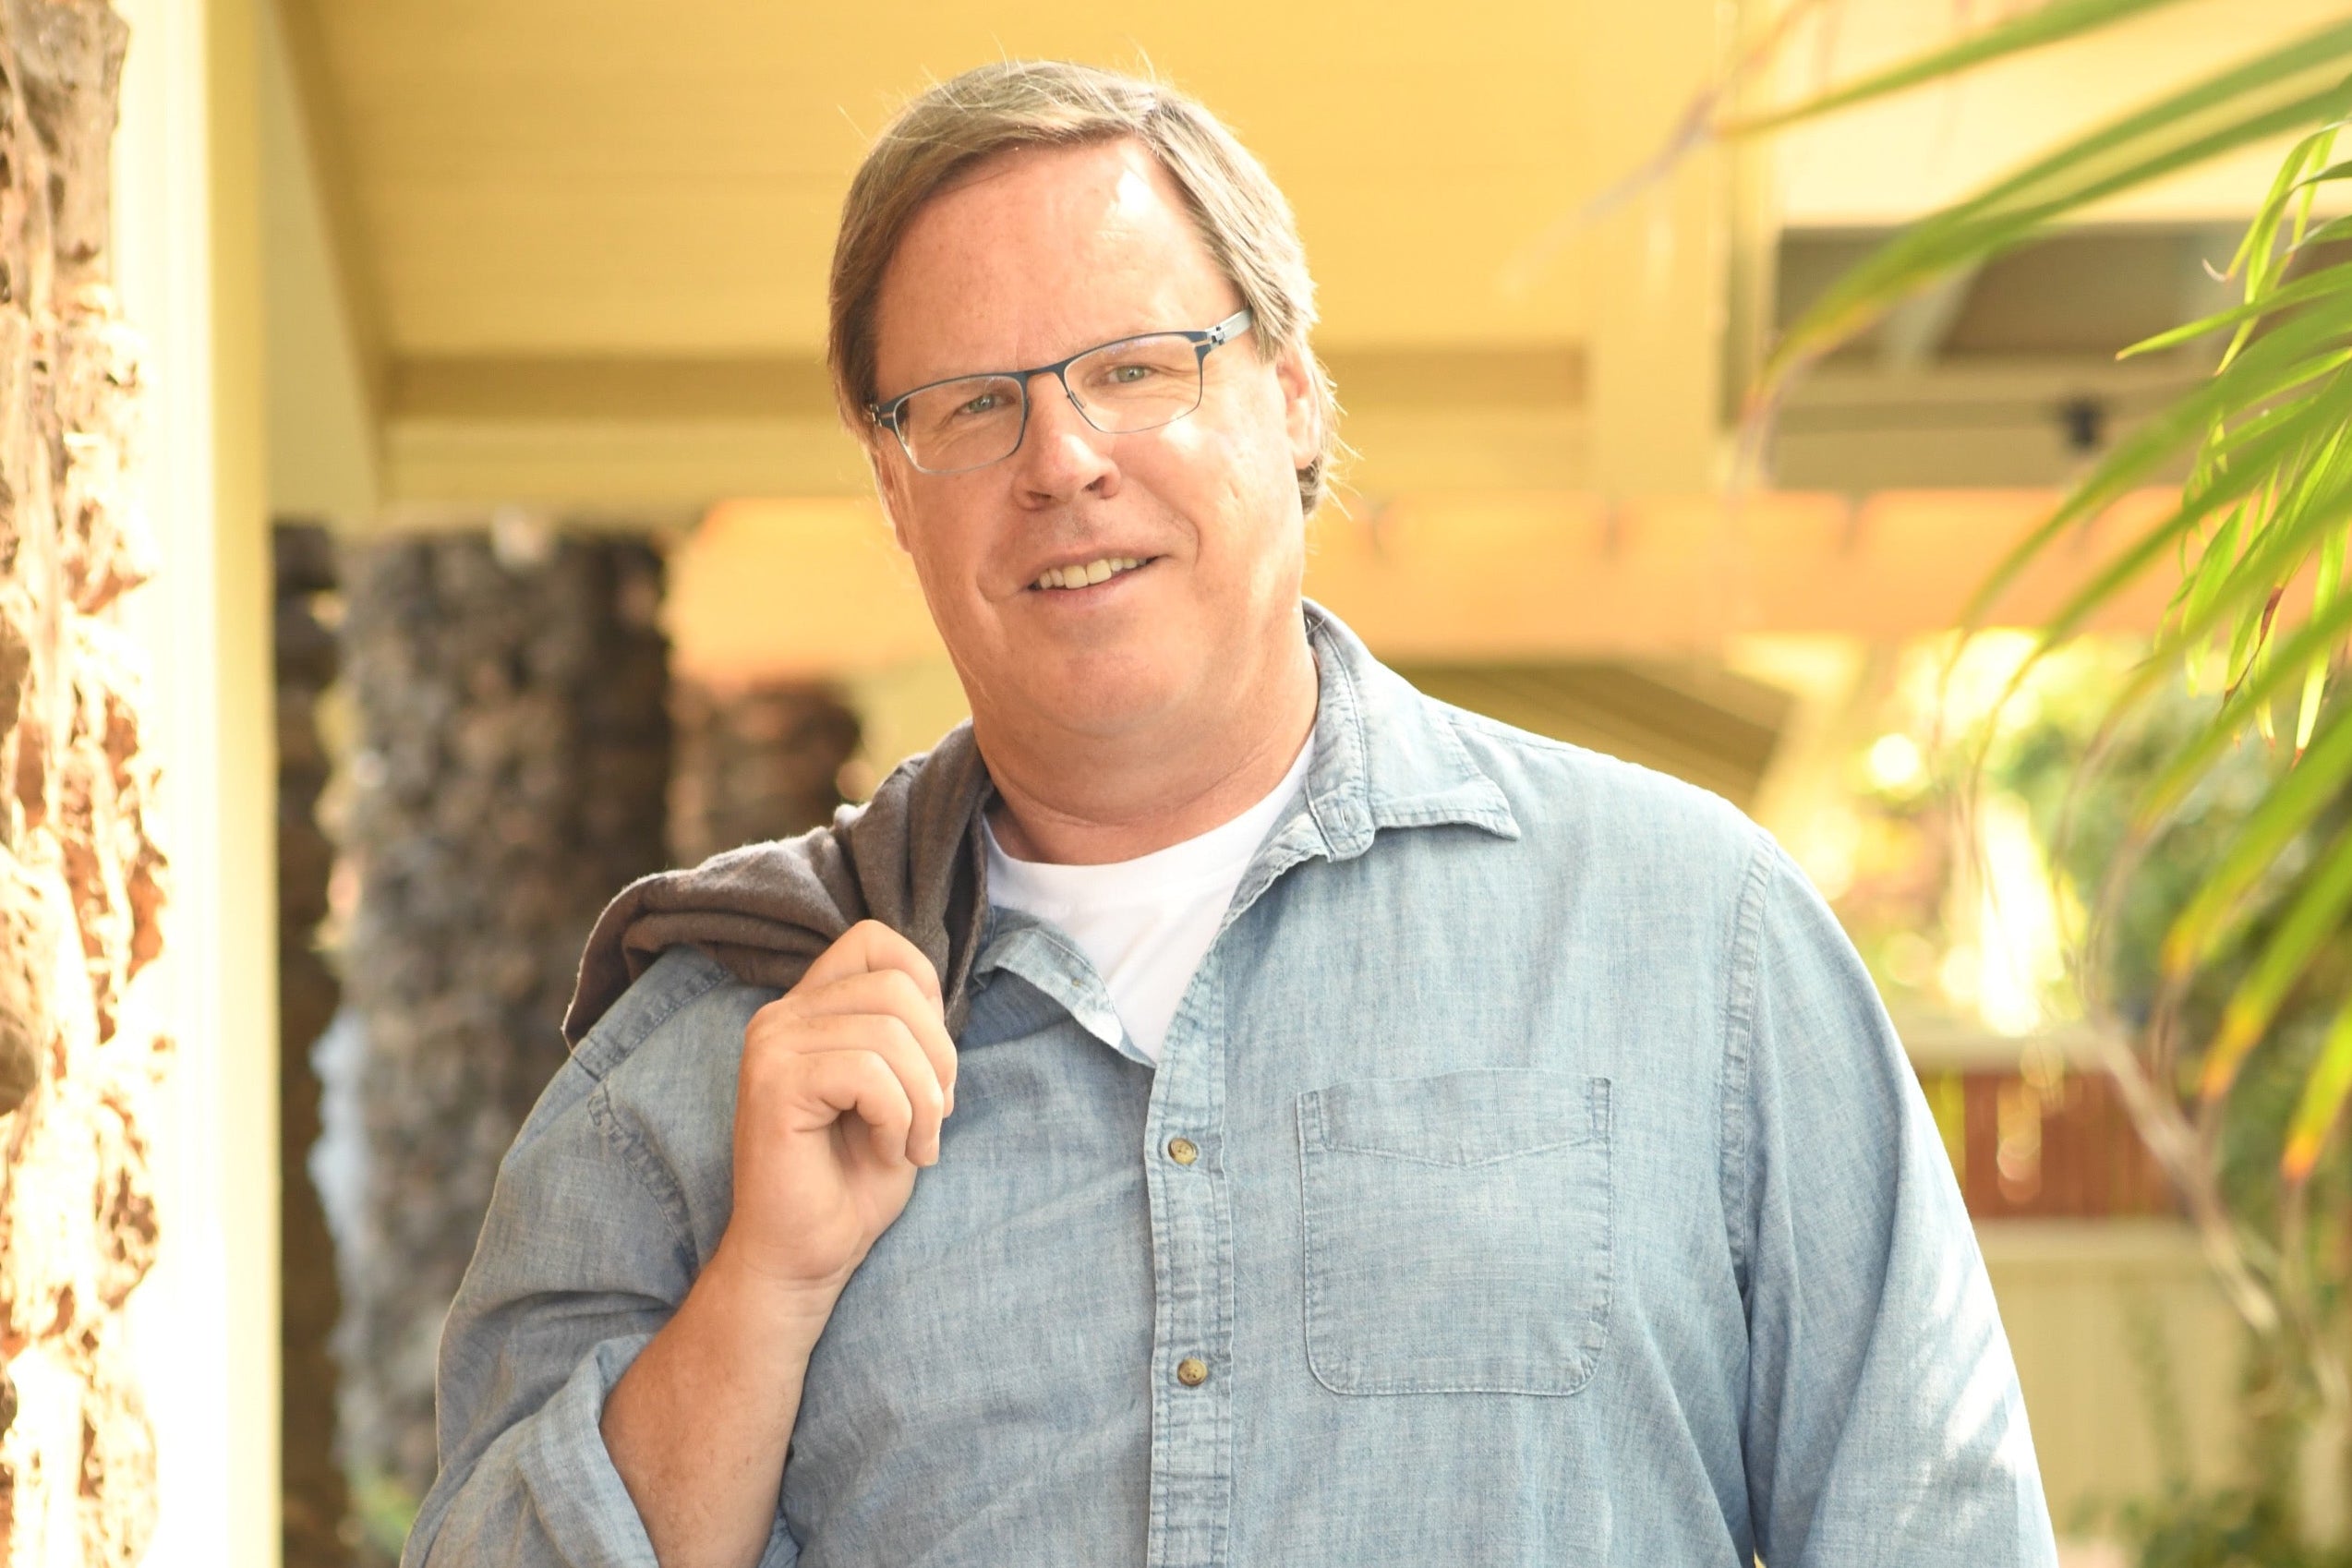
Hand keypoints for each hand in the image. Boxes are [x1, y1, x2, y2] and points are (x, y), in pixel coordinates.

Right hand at [715, 920, 956, 1297]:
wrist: (805, 1257)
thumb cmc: (853, 1180)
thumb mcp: (900, 1089)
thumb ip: (908, 1033)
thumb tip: (937, 995)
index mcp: (808, 1008)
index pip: (876, 941)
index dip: (925, 989)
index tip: (931, 1062)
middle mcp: (780, 1015)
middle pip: (896, 987)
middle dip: (939, 1058)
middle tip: (934, 1119)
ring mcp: (772, 1045)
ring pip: (890, 1032)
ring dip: (924, 1100)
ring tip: (911, 1144)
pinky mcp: (774, 1083)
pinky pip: (870, 1073)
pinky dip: (899, 1119)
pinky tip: (885, 1152)